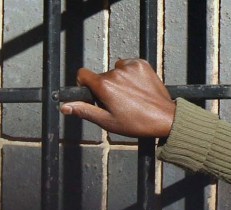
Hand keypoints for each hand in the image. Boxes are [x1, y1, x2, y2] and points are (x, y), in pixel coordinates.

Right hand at [60, 58, 174, 137]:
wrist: (165, 118)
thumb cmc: (137, 123)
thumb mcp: (108, 122)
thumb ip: (85, 111)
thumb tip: (65, 107)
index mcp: (105, 86)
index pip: (82, 74)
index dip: (84, 84)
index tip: (93, 94)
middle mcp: (116, 72)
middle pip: (101, 75)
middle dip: (106, 87)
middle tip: (120, 103)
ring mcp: (130, 67)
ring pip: (116, 70)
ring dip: (119, 80)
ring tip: (131, 97)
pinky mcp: (142, 64)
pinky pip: (129, 65)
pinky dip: (131, 74)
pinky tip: (138, 88)